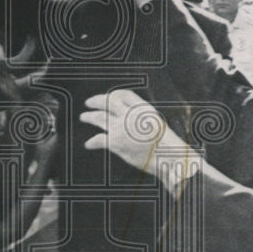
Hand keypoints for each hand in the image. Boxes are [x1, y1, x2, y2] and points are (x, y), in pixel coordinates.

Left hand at [81, 89, 197, 181]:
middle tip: (88, 103)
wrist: (168, 158)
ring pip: (99, 118)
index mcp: (142, 108)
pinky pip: (98, 139)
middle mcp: (130, 114)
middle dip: (96, 101)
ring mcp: (121, 127)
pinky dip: (92, 142)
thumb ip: (140, 118)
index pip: (123, 94)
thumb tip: (129, 118)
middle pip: (107, 102)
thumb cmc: (165, 145)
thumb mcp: (155, 123)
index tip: (107, 97)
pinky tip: (89, 144)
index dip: (112, 95)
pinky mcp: (116, 142)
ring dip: (89, 117)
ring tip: (84, 117)